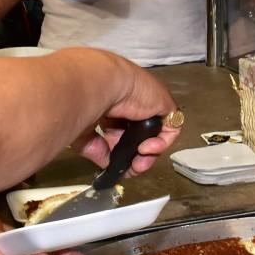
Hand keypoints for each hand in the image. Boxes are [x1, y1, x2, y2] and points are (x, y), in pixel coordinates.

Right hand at [72, 58, 181, 172]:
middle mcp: (134, 106)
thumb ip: (96, 149)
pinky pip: (170, 129)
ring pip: (156, 136)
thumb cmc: (85, 102)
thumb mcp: (84, 132)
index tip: (117, 163)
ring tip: (138, 163)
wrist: (100, 85)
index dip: (121, 150)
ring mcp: (151, 105)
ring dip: (149, 155)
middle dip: (137, 157)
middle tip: (131, 168)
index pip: (122, 133)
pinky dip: (161, 144)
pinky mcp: (166, 105)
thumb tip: (106, 164)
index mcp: (114, 108)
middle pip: (141, 137)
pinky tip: (145, 148)